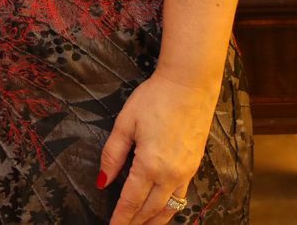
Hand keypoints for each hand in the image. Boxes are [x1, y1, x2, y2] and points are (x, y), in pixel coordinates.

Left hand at [99, 70, 218, 224]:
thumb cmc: (155, 98)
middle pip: (151, 209)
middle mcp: (171, 174)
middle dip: (136, 223)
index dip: (120, 218)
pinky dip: (170, 208)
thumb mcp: (126, 123)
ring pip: (170, 208)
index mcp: (150, 164)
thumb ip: (112, 155)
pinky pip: (181, 196)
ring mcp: (186, 172)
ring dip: (154, 221)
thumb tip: (102, 181)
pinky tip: (161, 210)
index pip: (131, 200)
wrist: (190, 84)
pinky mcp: (195, 166)